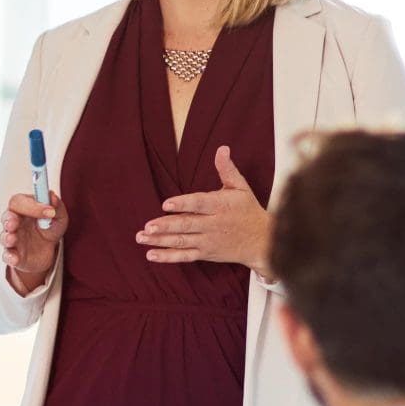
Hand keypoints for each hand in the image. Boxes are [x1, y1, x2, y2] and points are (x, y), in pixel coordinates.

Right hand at [0, 191, 68, 293]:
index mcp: (23, 209)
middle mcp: (14, 222)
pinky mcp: (14, 255)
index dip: (32, 205)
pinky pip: (7, 256)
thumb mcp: (59, 217)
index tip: (50, 210)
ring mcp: (12, 239)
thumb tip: (52, 197)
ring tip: (12, 239)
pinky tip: (14, 258)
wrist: (49, 252)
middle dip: (9, 219)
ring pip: (4, 236)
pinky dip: (10, 257)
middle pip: (6, 217)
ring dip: (7, 237)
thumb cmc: (49, 229)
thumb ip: (57, 206)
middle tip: (15, 222)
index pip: (19, 201)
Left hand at [137, 147, 269, 274]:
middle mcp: (213, 225)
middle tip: (147, 226)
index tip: (166, 204)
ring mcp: (208, 241)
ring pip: (182, 241)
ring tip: (141, 237)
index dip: (183, 204)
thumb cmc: (248, 210)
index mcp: (221, 206)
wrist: (263, 242)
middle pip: (187, 225)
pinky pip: (184, 256)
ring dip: (161, 241)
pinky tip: (151, 254)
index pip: (199, 204)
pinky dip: (168, 257)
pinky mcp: (205, 253)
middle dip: (166, 226)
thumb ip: (227, 169)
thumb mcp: (241, 187)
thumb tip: (222, 148)